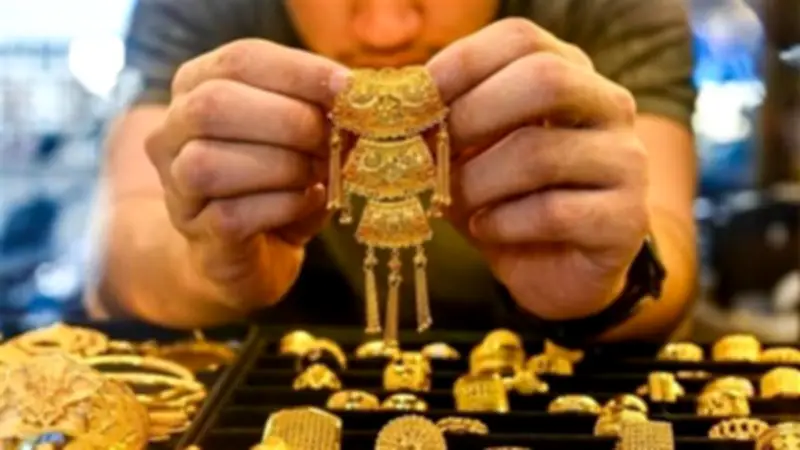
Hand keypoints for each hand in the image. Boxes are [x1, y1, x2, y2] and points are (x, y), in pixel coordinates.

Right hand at [145, 39, 348, 311]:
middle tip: (330, 142)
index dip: (299, 72)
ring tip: (317, 175)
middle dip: (289, 121)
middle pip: (215, 104)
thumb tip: (357, 99)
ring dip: (282, 166)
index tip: (347, 88)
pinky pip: (231, 214)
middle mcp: (172, 130)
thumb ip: (322, 112)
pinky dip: (281, 205)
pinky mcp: (196, 232)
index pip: (241, 60)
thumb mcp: (305, 137)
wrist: (252, 251)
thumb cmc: (280, 182)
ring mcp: (176, 185)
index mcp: (199, 85)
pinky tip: (306, 202)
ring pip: (209, 163)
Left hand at [427, 19, 648, 320]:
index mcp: (570, 73)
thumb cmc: (507, 200)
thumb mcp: (469, 155)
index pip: (521, 39)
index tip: (413, 101)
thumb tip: (392, 107)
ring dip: (477, 182)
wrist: (558, 269)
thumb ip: (443, 126)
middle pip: (546, 80)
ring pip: (540, 153)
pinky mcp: (626, 219)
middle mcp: (608, 107)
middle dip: (471, 117)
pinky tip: (486, 229)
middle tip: (430, 154)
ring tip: (454, 204)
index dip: (460, 63)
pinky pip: (553, 212)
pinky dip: (502, 223)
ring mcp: (626, 161)